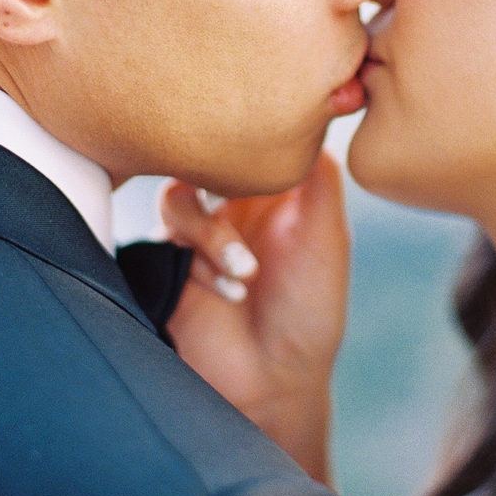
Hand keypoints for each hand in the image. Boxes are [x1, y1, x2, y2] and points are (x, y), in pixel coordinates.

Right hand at [161, 151, 349, 483]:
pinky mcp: (170, 259)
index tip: (267, 130)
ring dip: (214, 232)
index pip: (253, 137)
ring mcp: (198, 230)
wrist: (272, 381)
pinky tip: (233, 290)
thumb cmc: (308, 311)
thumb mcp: (327, 239)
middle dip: (223, 173)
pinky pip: (168, 233)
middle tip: (241, 192)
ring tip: (246, 272)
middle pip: (206, 153)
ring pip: (180, 193)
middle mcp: (232, 203)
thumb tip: (313, 114)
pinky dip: (202, 257)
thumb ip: (318, 180)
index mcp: (272, 191)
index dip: (256, 129)